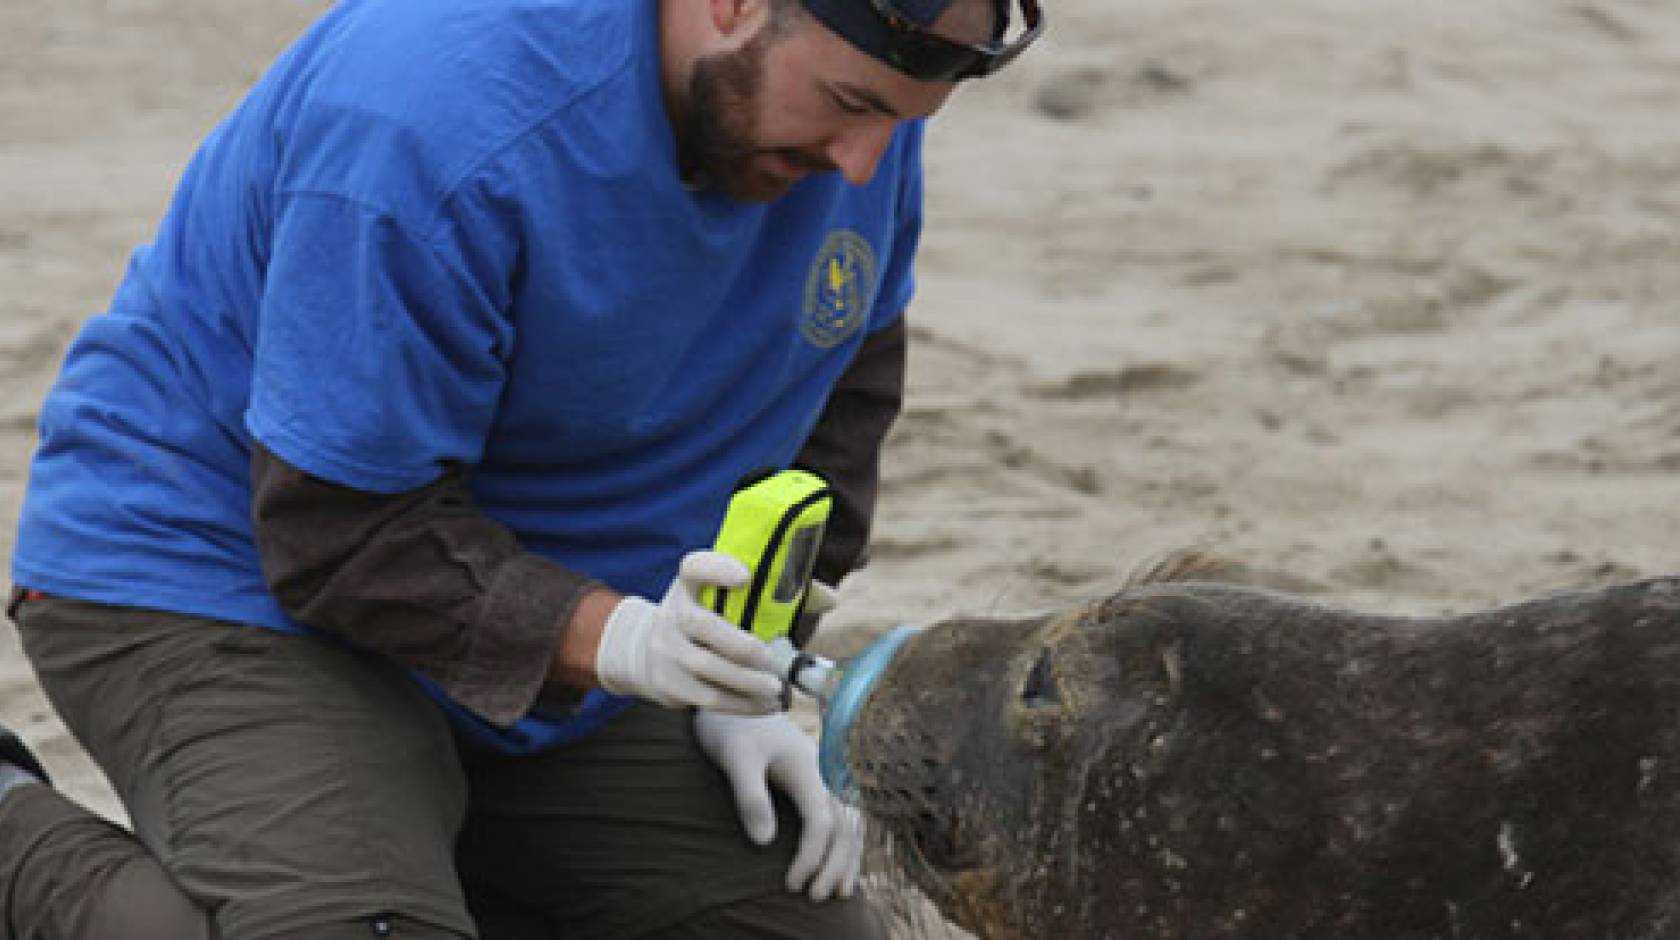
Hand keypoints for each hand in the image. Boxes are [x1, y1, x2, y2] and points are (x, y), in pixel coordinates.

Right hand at [594, 552, 782, 712]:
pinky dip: (741, 705)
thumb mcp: (718, 600)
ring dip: (747, 682)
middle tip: (772, 659)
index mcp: (688, 586)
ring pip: (707, 668)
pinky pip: (708, 698)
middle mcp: (672, 614)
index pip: (694, 567)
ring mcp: (666, 650)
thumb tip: (828, 598)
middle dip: (740, 645)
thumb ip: (772, 595)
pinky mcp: (668, 684)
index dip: (717, 569)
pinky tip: (766, 705)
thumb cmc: (705, 620)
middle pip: (701, 625)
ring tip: (776, 689)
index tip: (745, 576)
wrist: (647, 653)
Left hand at [694, 710, 863, 900]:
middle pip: (844, 826)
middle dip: (835, 865)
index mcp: (808, 766)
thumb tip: (765, 841)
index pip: (822, 821)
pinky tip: (841, 862)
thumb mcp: (734, 757)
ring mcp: (825, 774)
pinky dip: (846, 842)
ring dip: (847, 858)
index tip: (793, 884)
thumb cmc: (731, 725)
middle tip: (817, 898)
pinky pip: (843, 815)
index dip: (811, 856)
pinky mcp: (818, 778)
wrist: (735, 696)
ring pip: (850, 822)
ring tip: (838, 891)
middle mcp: (824, 771)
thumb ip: (750, 795)